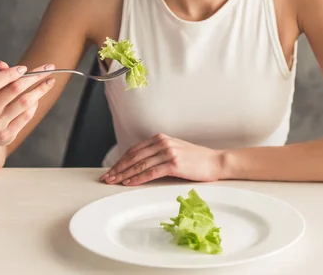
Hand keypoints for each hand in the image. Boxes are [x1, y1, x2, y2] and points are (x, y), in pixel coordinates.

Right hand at [0, 61, 55, 146]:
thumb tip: (2, 64)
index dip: (10, 73)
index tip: (25, 68)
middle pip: (14, 89)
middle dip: (34, 76)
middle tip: (48, 69)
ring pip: (24, 102)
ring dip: (40, 90)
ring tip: (50, 82)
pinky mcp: (7, 134)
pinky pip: (27, 115)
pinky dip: (34, 105)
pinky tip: (37, 99)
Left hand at [99, 133, 223, 185]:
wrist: (215, 162)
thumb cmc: (196, 159)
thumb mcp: (174, 151)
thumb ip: (158, 153)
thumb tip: (138, 165)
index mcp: (161, 138)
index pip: (134, 150)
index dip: (120, 161)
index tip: (111, 170)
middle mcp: (162, 143)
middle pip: (133, 157)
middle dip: (118, 168)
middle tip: (106, 178)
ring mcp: (168, 152)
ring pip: (140, 165)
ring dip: (124, 174)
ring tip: (114, 182)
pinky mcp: (174, 163)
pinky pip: (150, 172)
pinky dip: (137, 178)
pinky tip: (129, 183)